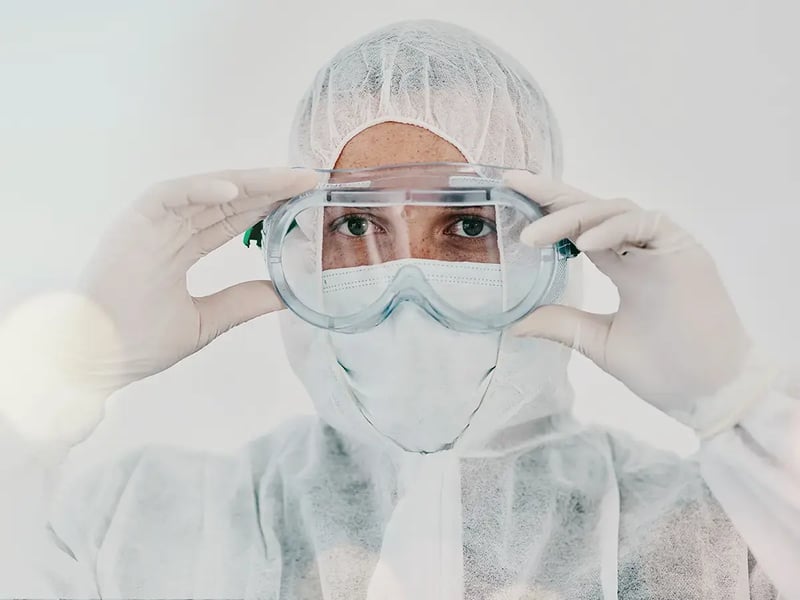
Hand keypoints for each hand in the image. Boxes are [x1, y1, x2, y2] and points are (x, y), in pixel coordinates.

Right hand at [76, 167, 317, 396]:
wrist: (94, 359)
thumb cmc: (137, 342)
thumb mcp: (207, 321)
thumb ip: (243, 302)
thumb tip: (283, 294)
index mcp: (179, 250)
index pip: (231, 221)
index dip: (266, 208)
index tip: (301, 202)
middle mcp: (168, 231)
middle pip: (226, 201)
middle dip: (268, 189)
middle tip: (307, 180)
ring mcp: (151, 224)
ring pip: (206, 192)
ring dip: (249, 183)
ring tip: (289, 180)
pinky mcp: (134, 222)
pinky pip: (171, 195)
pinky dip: (202, 189)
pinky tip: (238, 190)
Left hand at [504, 171, 751, 415]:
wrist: (709, 394)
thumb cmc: (665, 369)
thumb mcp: (599, 342)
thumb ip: (563, 325)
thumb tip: (516, 324)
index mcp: (626, 267)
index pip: (582, 229)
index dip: (549, 211)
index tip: (513, 195)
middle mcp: (643, 250)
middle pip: (593, 208)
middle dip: (553, 194)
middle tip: (514, 181)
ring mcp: (664, 247)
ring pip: (614, 210)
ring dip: (572, 217)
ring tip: (532, 236)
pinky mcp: (684, 250)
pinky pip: (644, 223)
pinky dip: (611, 229)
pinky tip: (582, 243)